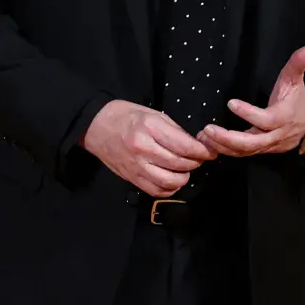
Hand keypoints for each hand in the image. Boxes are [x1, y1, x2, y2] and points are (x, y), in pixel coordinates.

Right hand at [82, 99, 217, 194]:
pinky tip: (172, 179)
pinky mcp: (131, 178)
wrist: (94, 126)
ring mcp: (136, 166)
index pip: (184, 146)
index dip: (202, 151)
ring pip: (170, 182)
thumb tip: (194, 144)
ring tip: (185, 169)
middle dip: (195, 162)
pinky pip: (156, 190)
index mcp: (149, 128)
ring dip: (183, 177)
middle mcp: (143, 149)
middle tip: (199, 158)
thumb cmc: (124, 116)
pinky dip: (169, 188)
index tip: (210, 152)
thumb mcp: (151, 113)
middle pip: (180, 164)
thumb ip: (173, 130)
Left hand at [199, 46, 304, 156]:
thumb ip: (298, 65)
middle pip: (251, 142)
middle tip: (208, 129)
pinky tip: (210, 143)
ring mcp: (267, 146)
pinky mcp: (261, 151)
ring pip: (244, 151)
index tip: (230, 102)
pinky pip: (242, 154)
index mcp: (283, 117)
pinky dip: (226, 150)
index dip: (248, 113)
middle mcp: (275, 135)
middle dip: (228, 138)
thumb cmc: (297, 101)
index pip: (265, 119)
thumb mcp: (296, 81)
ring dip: (222, 146)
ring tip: (204, 136)